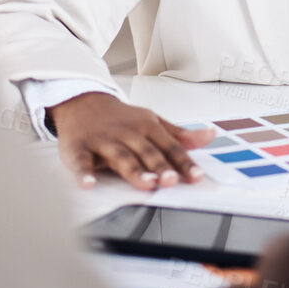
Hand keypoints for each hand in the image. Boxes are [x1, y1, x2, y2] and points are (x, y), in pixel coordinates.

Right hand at [48, 92, 212, 190]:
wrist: (84, 102)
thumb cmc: (122, 119)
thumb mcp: (152, 122)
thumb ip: (179, 135)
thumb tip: (209, 136)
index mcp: (147, 127)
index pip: (170, 147)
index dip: (183, 162)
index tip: (195, 177)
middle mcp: (127, 133)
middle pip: (146, 152)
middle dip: (160, 167)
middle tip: (171, 181)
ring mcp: (103, 140)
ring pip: (120, 157)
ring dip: (133, 171)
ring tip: (145, 184)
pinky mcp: (79, 148)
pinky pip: (81, 162)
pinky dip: (84, 173)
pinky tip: (89, 184)